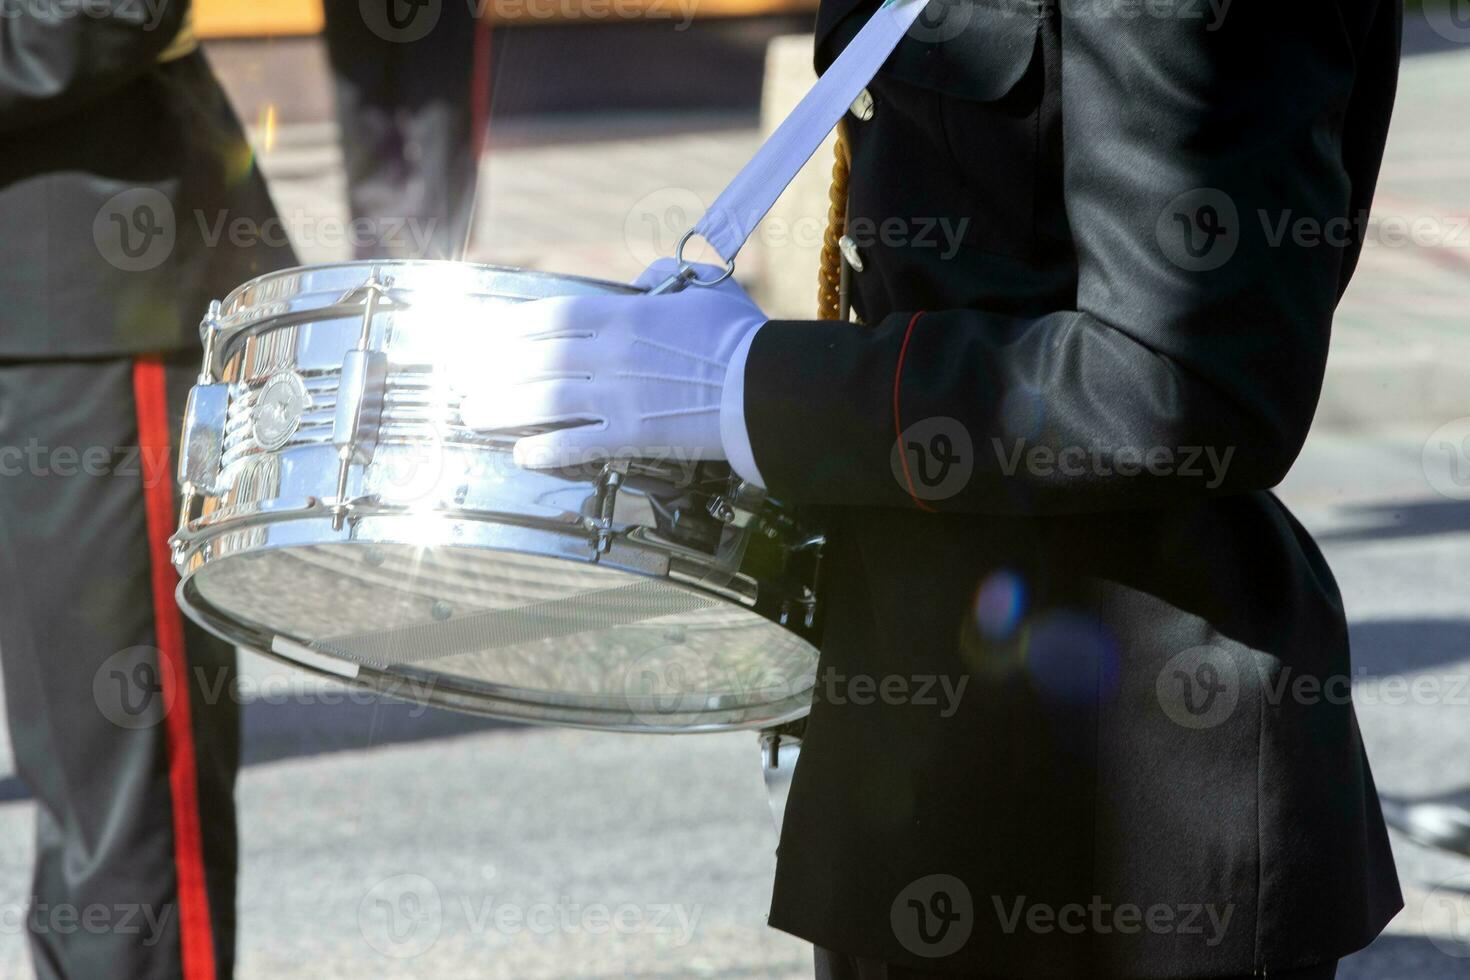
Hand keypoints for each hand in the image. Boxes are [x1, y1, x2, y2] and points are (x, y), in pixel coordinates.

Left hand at [460, 259, 766, 471]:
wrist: (768, 390)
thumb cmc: (743, 337)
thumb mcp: (707, 289)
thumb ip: (667, 279)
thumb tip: (644, 278)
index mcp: (627, 314)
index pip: (550, 315)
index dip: (508, 327)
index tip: (482, 335)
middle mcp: (612, 354)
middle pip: (534, 359)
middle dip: (491, 370)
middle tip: (462, 379)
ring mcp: (619, 397)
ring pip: (542, 400)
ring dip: (501, 407)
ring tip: (473, 413)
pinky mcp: (634, 436)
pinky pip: (576, 444)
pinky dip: (543, 449)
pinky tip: (521, 453)